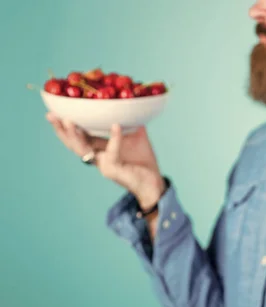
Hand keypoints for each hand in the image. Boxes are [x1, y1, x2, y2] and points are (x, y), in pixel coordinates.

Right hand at [46, 112, 164, 208]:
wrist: (154, 183)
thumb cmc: (144, 162)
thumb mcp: (137, 137)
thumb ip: (131, 122)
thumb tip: (132, 103)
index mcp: (99, 150)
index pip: (78, 138)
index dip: (65, 127)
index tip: (55, 111)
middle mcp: (98, 158)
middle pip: (73, 144)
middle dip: (61, 130)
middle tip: (50, 115)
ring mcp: (104, 165)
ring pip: (83, 151)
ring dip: (75, 136)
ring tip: (69, 121)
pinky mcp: (114, 170)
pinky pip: (112, 153)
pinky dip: (114, 139)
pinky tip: (116, 126)